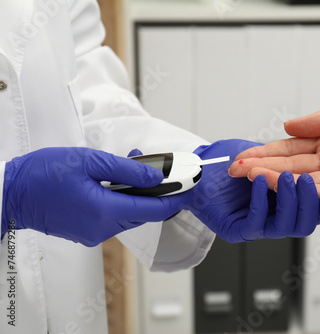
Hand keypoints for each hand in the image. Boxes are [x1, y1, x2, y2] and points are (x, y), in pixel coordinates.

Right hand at [2, 147, 193, 245]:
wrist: (11, 192)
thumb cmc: (43, 174)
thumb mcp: (89, 161)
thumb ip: (128, 170)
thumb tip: (156, 177)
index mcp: (106, 212)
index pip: (155, 209)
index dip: (175, 197)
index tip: (187, 185)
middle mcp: (103, 229)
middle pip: (145, 211)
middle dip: (154, 189)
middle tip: (154, 164)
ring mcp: (95, 234)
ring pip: (130, 213)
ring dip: (136, 192)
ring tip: (129, 165)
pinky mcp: (87, 232)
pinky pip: (114, 216)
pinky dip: (120, 199)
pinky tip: (113, 181)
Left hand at [184, 140, 319, 242]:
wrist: (195, 167)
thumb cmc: (227, 161)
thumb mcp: (263, 153)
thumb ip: (288, 156)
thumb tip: (317, 151)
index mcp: (285, 202)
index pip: (315, 209)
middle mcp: (274, 216)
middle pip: (306, 222)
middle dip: (311, 202)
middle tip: (309, 180)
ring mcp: (257, 225)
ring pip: (286, 226)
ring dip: (289, 201)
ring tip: (288, 178)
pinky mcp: (237, 230)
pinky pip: (257, 222)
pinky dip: (261, 201)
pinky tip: (259, 180)